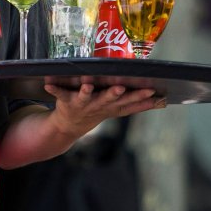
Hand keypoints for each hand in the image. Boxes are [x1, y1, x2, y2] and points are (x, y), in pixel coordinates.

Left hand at [42, 83, 164, 138]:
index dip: (141, 97)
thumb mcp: (118, 110)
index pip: (129, 102)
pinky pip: (59, 94)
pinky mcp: (66, 101)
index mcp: (111, 106)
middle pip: (108, 100)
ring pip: (86, 97)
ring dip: (87, 91)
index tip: (152, 90)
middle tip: (121, 88)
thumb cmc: (97, 111)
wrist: (68, 127)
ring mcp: (82, 104)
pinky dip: (54, 89)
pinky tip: (48, 83)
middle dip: (114, 94)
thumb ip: (138, 105)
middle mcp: (98, 106)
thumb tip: (161, 100)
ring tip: (87, 84)